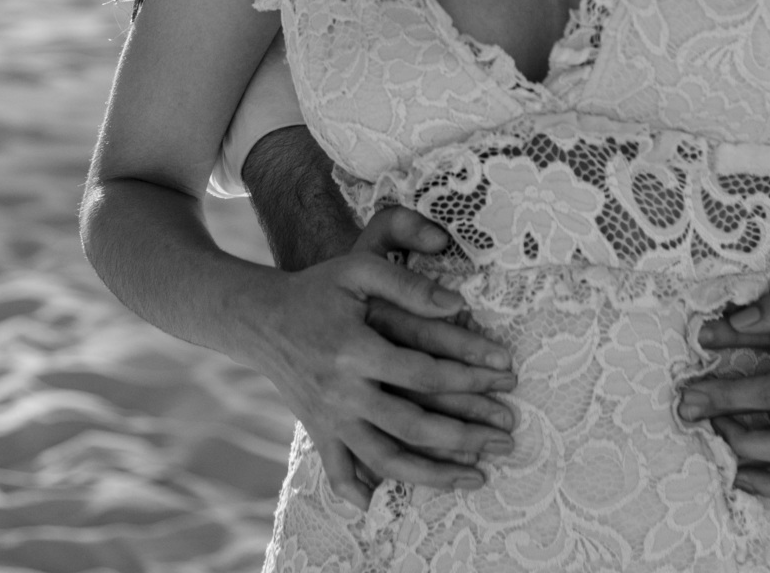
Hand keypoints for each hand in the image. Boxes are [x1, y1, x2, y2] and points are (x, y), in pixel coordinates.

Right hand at [252, 206, 515, 511]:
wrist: (261, 317)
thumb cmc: (318, 288)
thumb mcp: (358, 269)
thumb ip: (406, 283)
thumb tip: (457, 305)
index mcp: (355, 349)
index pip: (423, 371)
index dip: (468, 375)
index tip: (505, 376)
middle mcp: (342, 391)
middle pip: (413, 424)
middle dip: (466, 434)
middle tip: (508, 436)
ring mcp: (329, 418)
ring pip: (386, 459)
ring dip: (434, 474)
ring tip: (476, 477)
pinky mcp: (318, 431)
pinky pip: (343, 471)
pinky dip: (363, 490)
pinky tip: (389, 502)